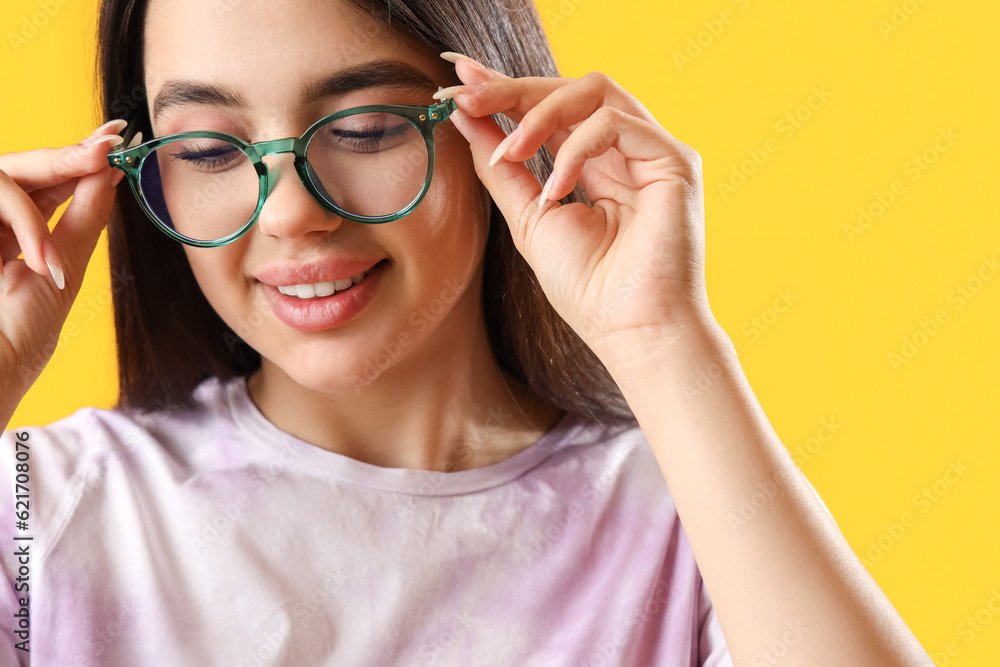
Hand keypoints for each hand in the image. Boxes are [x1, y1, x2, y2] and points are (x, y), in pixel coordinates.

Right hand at [0, 120, 126, 403]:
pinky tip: (43, 266)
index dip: (78, 157)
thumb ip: (82, 219)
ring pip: (4, 179)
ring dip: (41, 208)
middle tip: (109, 145)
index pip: (45, 180)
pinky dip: (25, 227)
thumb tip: (110, 174)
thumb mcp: (61, 269)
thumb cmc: (19, 338)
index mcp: (12, 231)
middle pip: (23, 169)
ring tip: (65, 249)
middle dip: (68, 156)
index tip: (115, 137)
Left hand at [435, 53, 711, 355]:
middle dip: (513, 90)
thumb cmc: (589, 288)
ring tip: (510, 153)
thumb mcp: (529, 219)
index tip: (460, 82)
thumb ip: (501, 167)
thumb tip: (464, 117)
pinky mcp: (674, 160)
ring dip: (540, 114)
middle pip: (570, 89)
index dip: (506, 90)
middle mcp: (626, 151)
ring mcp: (652, 152)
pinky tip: (557, 189)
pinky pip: (615, 123)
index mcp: (596, 163)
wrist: (631, 331)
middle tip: (466, 96)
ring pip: (594, 91)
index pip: (551, 110)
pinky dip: (576, 148)